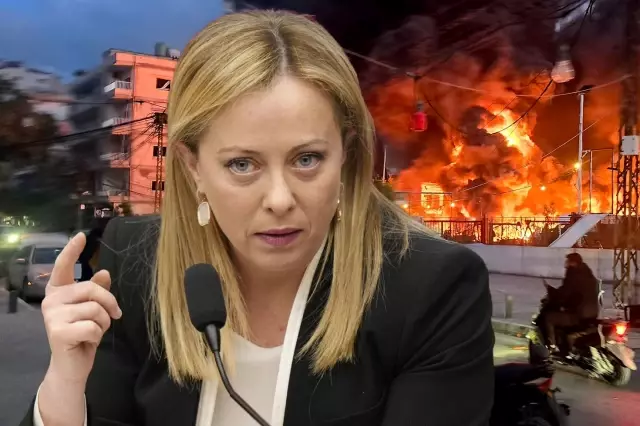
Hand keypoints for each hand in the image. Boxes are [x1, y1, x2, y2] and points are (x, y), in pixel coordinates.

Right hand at [42, 232, 121, 384]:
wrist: (71, 366)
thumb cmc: (83, 334)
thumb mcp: (93, 310)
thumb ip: (97, 291)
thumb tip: (104, 272)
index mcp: (58, 291)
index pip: (63, 266)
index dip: (72, 251)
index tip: (81, 236)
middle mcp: (51, 300)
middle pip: (92, 289)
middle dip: (109, 304)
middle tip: (113, 317)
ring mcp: (52, 316)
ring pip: (95, 309)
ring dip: (104, 323)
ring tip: (94, 331)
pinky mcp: (58, 332)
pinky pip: (93, 326)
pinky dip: (98, 335)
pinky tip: (88, 340)